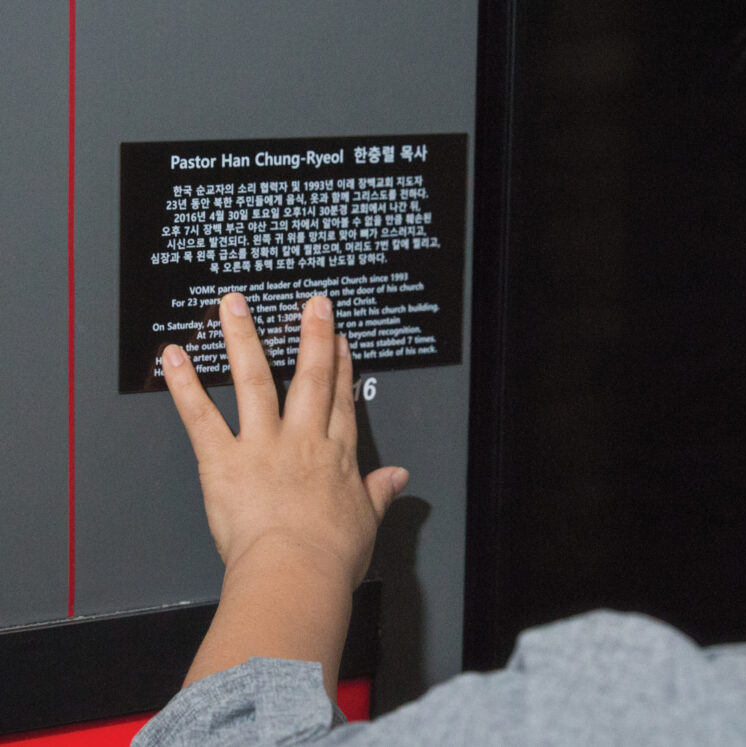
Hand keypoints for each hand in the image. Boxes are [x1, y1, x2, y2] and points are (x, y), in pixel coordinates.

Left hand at [160, 292, 407, 689]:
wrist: (296, 572)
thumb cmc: (329, 558)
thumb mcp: (367, 523)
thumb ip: (379, 494)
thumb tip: (398, 478)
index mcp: (336, 457)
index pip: (339, 402)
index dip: (341, 367)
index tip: (338, 341)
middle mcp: (301, 441)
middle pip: (309, 378)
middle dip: (311, 336)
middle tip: (311, 305)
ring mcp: (263, 445)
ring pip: (254, 381)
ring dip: (243, 339)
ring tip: (234, 306)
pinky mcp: (225, 460)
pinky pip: (201, 417)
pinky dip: (185, 386)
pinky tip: (175, 358)